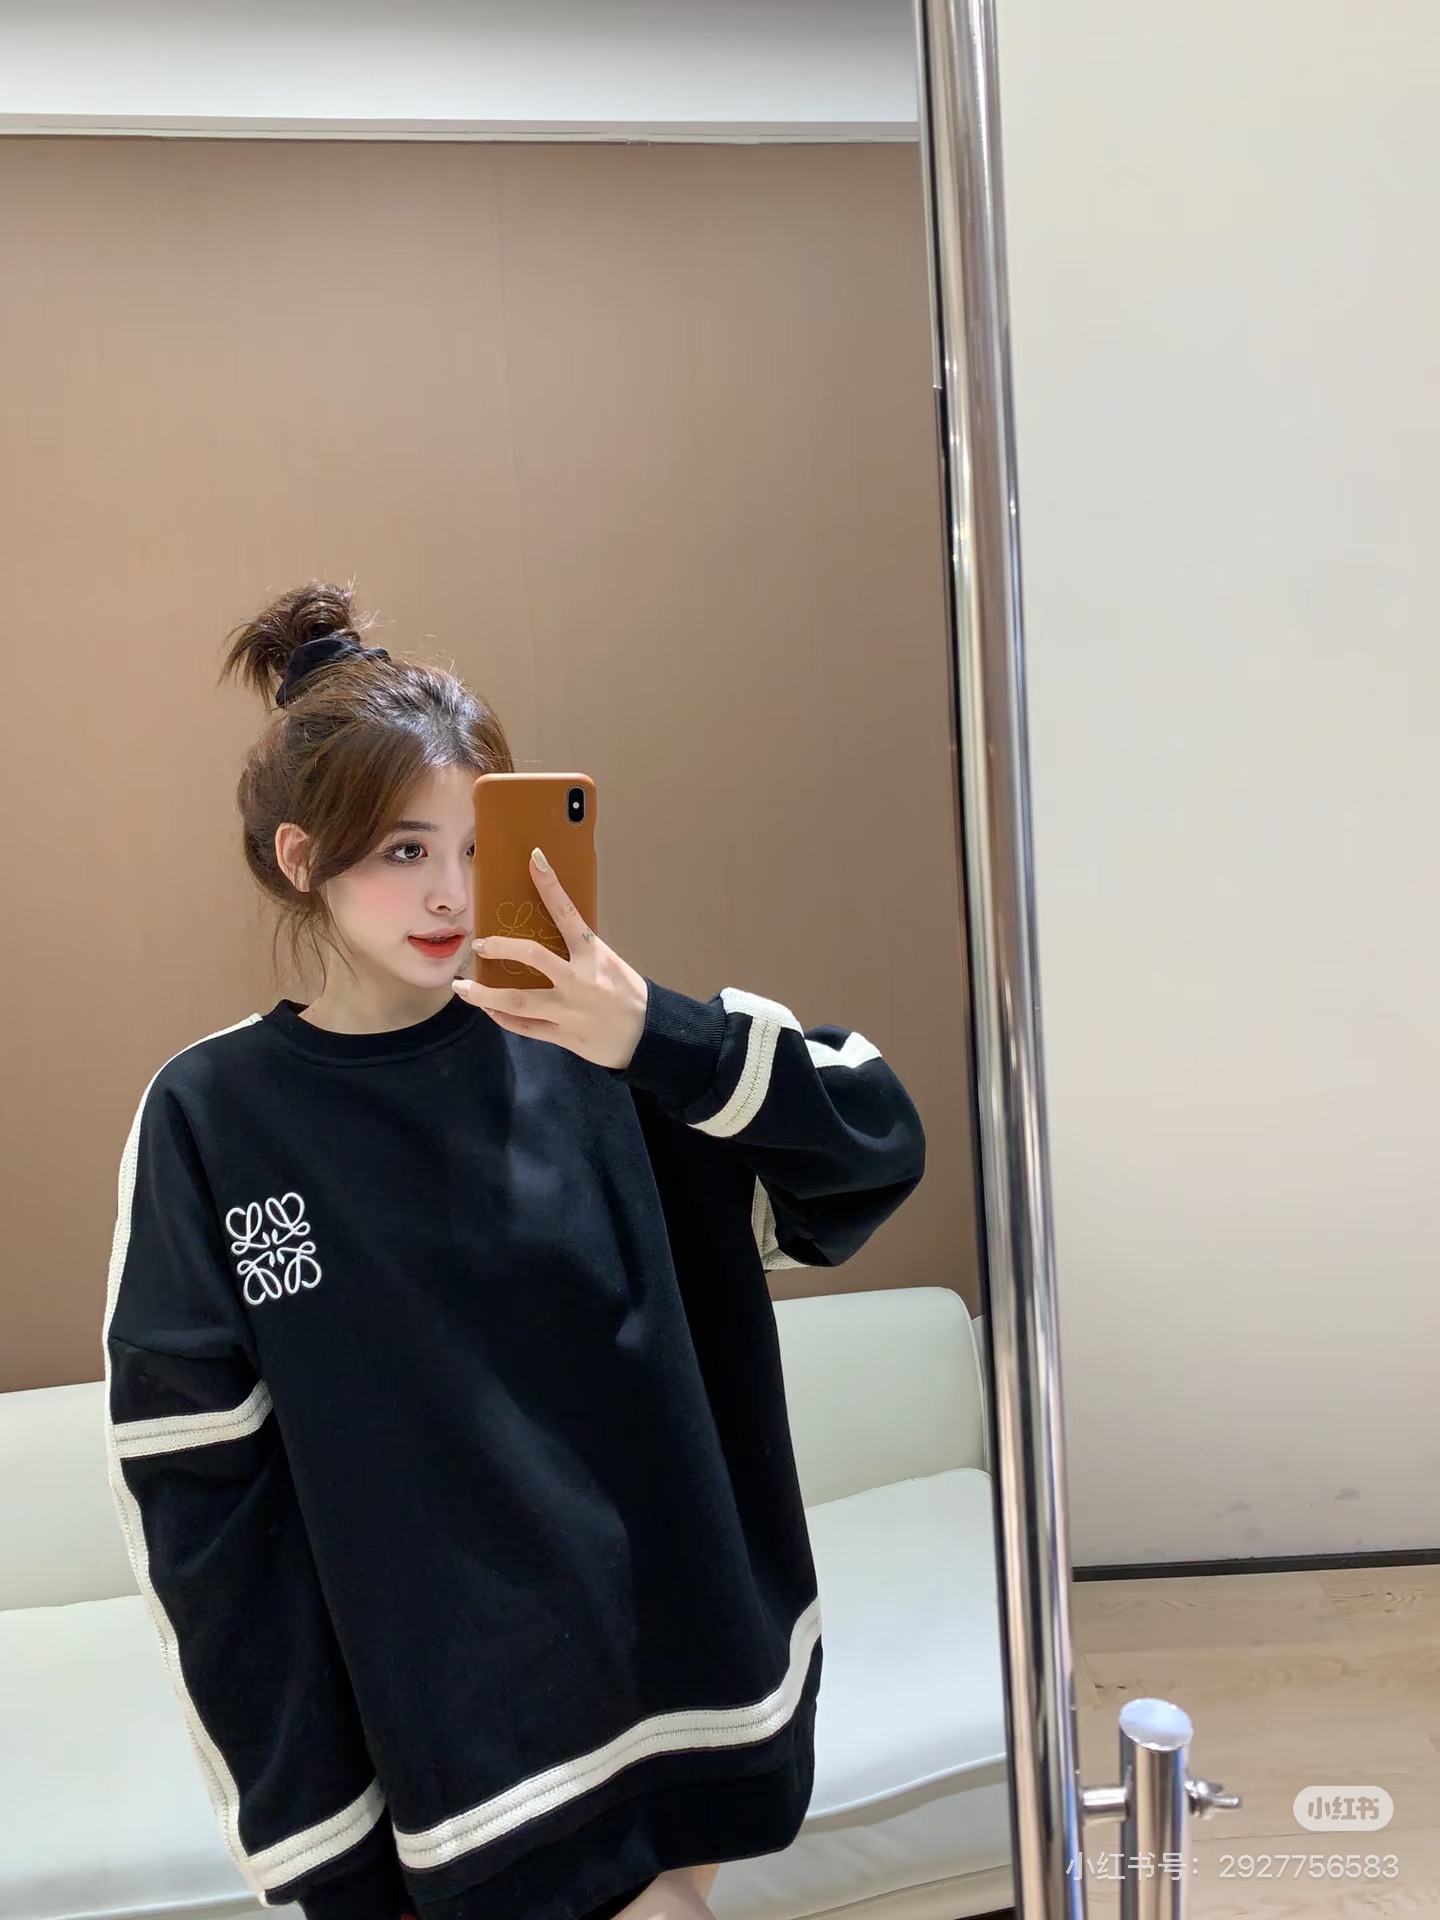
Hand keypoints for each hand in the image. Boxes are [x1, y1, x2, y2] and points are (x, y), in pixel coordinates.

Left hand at [452, 849, 648, 1071]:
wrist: (647, 1036)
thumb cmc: (628, 994)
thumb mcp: (608, 963)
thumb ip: (579, 952)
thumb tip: (547, 935)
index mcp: (592, 955)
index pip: (567, 913)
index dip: (550, 885)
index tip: (534, 860)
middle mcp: (579, 980)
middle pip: (532, 957)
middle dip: (500, 948)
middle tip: (478, 945)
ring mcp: (569, 1010)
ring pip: (517, 1001)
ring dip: (484, 995)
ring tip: (462, 988)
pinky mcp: (564, 1035)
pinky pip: (525, 1028)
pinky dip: (504, 1019)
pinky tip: (490, 1011)